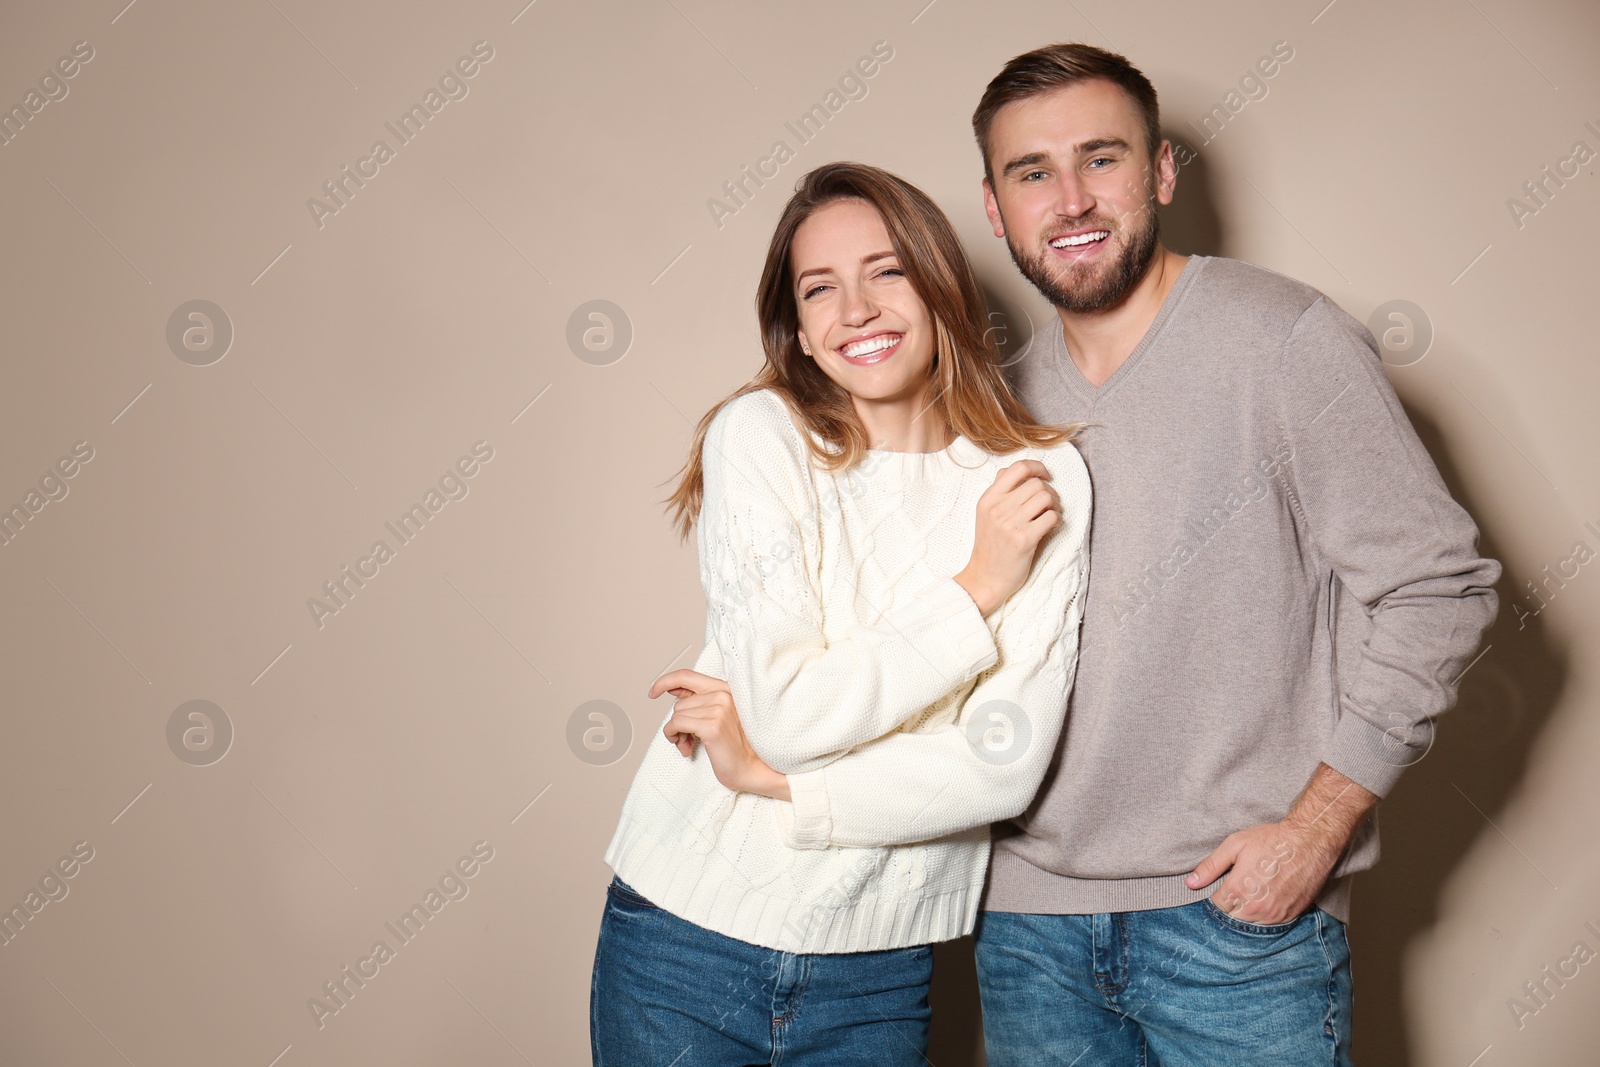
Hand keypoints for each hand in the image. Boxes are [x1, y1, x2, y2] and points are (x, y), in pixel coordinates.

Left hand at [648, 669, 789, 799]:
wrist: (754, 769)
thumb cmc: (737, 747)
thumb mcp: (718, 717)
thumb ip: (698, 702)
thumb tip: (671, 690)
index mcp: (725, 689)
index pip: (687, 676)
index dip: (665, 681)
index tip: (653, 692)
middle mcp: (723, 695)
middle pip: (679, 703)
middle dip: (678, 723)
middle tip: (687, 739)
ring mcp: (719, 709)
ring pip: (676, 714)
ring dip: (677, 733)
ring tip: (689, 744)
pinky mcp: (712, 726)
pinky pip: (676, 724)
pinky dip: (674, 736)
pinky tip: (685, 747)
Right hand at [955, 459, 1060, 615]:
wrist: (985, 578)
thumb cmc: (990, 545)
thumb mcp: (986, 514)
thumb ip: (1000, 491)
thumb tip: (1022, 470)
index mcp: (988, 499)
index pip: (1017, 468)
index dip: (1037, 467)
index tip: (1045, 476)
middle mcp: (997, 509)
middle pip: (1036, 484)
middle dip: (1049, 491)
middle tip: (1049, 504)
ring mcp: (1009, 525)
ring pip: (1045, 498)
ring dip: (1054, 505)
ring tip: (1050, 515)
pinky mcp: (1023, 540)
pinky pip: (1051, 517)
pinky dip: (1056, 520)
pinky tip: (1050, 527)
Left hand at [1184, 821, 1328, 924]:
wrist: (1310, 842)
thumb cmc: (1271, 840)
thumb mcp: (1235, 845)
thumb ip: (1211, 866)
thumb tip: (1190, 883)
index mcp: (1238, 890)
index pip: (1216, 906)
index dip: (1215, 896)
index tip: (1219, 887)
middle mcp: (1255, 908)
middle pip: (1232, 918)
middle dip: (1229, 906)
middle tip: (1236, 888)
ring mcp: (1274, 914)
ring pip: (1250, 923)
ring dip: (1246, 912)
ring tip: (1251, 892)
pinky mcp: (1289, 916)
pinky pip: (1270, 923)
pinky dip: (1264, 915)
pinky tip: (1265, 897)